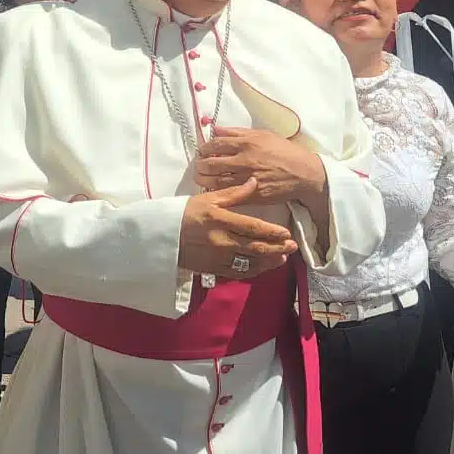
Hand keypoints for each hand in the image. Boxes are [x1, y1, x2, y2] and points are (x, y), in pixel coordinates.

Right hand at [178, 179, 298, 278]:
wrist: (162, 236)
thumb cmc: (186, 213)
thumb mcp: (208, 198)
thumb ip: (234, 193)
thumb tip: (255, 181)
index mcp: (221, 220)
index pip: (252, 227)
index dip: (272, 231)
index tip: (286, 232)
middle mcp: (221, 241)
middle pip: (255, 247)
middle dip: (276, 248)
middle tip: (292, 247)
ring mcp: (217, 257)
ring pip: (249, 263)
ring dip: (268, 262)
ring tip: (282, 258)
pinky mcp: (213, 269)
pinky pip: (237, 272)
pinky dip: (253, 270)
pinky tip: (262, 267)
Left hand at [196, 127, 326, 204]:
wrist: (304, 173)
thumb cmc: (285, 151)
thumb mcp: (263, 134)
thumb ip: (238, 132)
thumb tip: (217, 129)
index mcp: (247, 143)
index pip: (215, 144)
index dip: (204, 148)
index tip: (202, 151)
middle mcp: (244, 160)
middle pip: (211, 164)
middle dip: (200, 166)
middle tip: (198, 167)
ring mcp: (247, 179)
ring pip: (215, 181)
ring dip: (204, 180)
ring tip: (201, 178)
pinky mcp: (252, 194)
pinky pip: (228, 194)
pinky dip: (218, 192)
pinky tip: (214, 190)